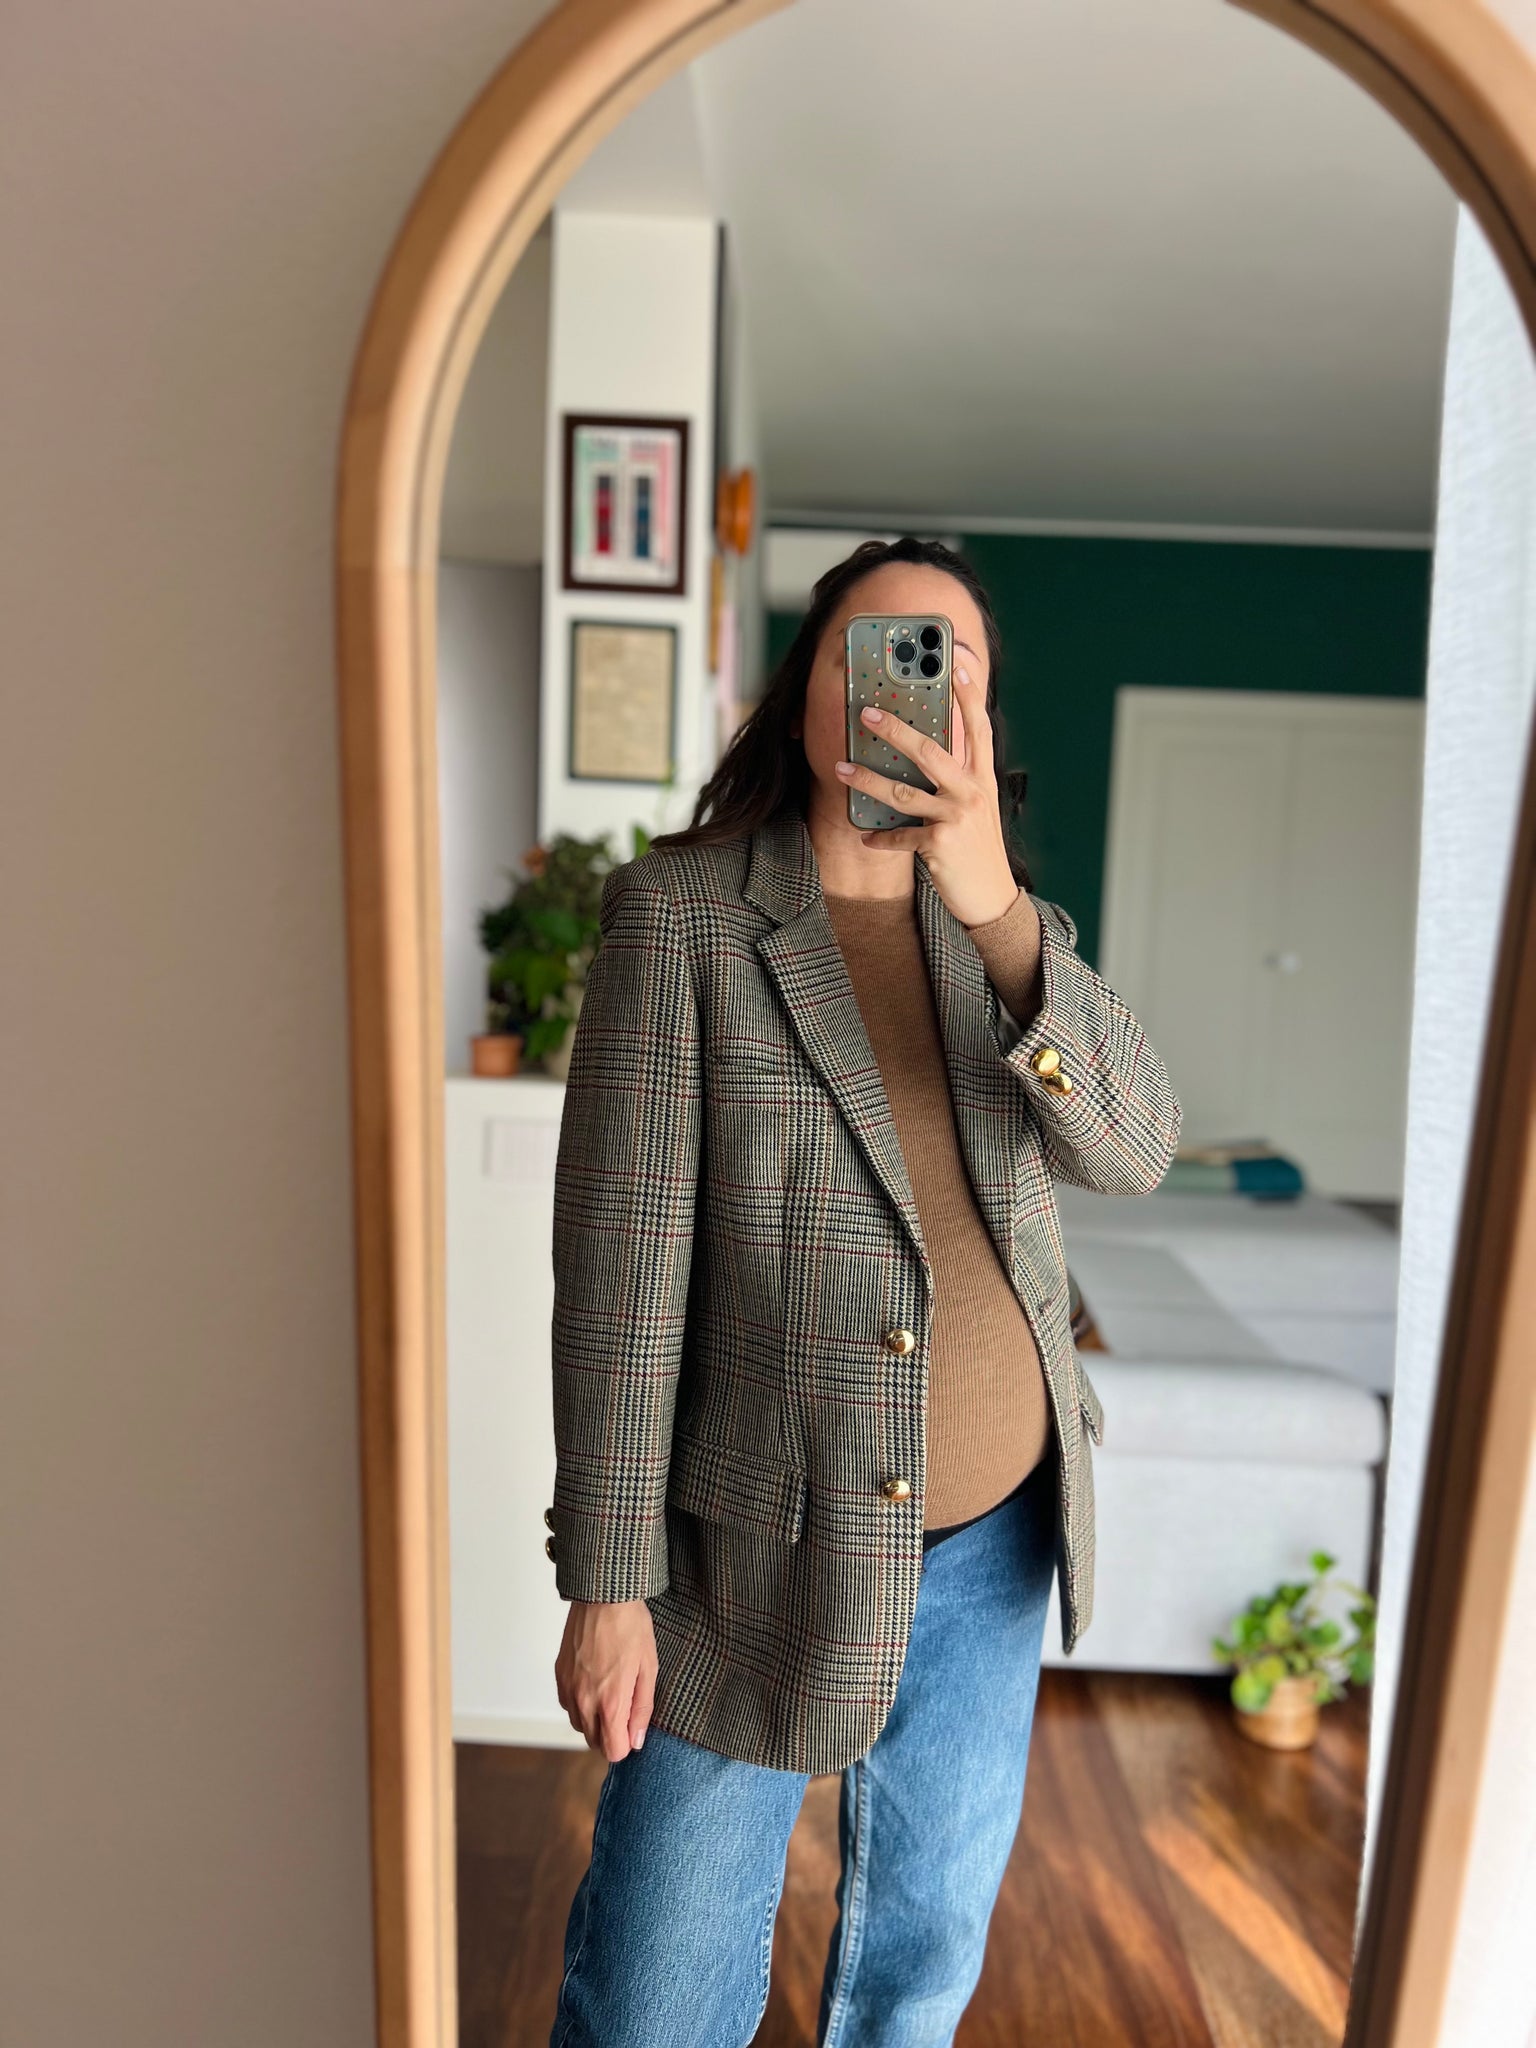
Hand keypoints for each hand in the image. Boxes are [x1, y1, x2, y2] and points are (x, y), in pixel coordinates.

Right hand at [555, 1597, 657, 1760]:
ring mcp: (569, 1689)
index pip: (613, 1752)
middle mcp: (584, 1701)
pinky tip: (595, 1683)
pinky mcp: (559, 1676)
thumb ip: (642, 1709)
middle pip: (595, 1743)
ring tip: (610, 1692)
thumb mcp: (648, 1668)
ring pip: (580, 1726)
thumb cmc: (631, 1628)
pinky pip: (568, 1706)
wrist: (603, 1596)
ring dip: (595, 1720)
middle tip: (625, 1707)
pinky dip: (580, 1704)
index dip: (627, 1744)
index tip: (634, 1727)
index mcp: (610, 1703)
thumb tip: (636, 1740)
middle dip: (611, 1734)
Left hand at [833, 660, 1022, 928]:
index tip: (956, 663)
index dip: (969, 694)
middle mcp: (973, 792)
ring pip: (904, 792)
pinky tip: (865, 837)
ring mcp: (957, 818)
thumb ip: (959, 778)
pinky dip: (880, 838)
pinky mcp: (940, 845)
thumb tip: (925, 750)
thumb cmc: (978, 848)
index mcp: (983, 778)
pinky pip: (899, 836)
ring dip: (868, 780)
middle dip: (896, 730)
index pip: (978, 727)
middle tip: (866, 714)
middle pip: (931, 751)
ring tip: (841, 769)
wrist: (992, 897)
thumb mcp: (977, 807)